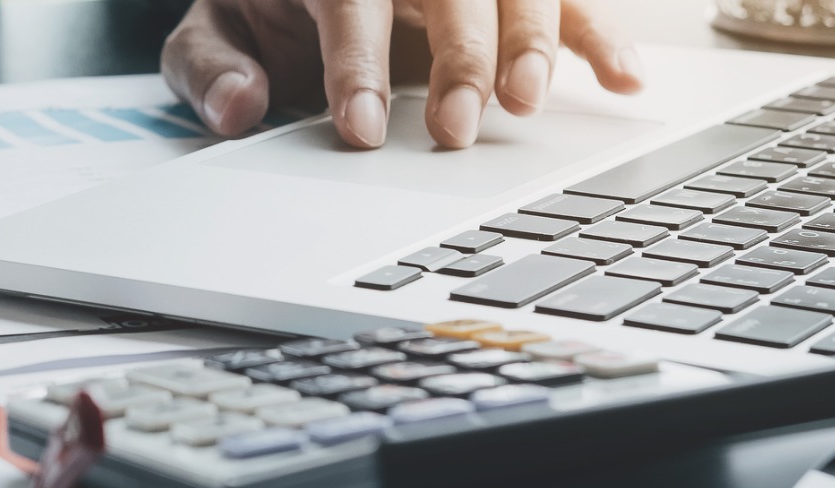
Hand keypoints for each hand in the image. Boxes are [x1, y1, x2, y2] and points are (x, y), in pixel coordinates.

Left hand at [162, 0, 644, 148]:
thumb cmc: (263, 8)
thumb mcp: (215, 31)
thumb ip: (210, 68)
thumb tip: (235, 108)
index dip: (354, 62)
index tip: (359, 129)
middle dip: (457, 56)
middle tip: (454, 129)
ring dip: (531, 42)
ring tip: (526, 104)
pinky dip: (601, 36)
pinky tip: (623, 79)